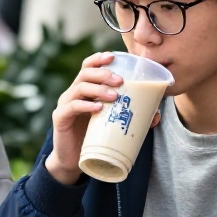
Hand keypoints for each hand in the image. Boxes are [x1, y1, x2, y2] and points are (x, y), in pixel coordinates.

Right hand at [45, 53, 120, 185]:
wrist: (72, 160)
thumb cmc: (92, 137)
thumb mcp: (111, 123)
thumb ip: (129, 116)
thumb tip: (156, 115)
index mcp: (85, 89)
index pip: (89, 66)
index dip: (99, 58)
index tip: (113, 57)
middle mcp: (73, 93)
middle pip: (85, 73)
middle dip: (104, 73)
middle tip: (120, 81)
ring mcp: (65, 104)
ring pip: (79, 87)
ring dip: (98, 89)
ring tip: (114, 96)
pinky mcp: (60, 118)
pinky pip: (72, 107)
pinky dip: (85, 106)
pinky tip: (98, 109)